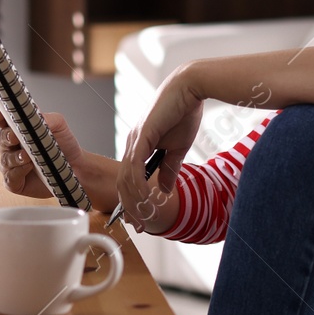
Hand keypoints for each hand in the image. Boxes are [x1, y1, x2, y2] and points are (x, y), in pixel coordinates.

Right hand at [0, 105, 84, 198]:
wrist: (75, 167)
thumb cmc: (63, 144)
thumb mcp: (58, 125)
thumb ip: (45, 118)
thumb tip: (35, 116)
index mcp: (16, 128)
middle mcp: (10, 145)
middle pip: (1, 138)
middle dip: (6, 137)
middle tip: (15, 136)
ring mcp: (11, 164)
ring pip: (5, 159)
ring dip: (15, 157)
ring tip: (27, 156)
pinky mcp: (15, 182)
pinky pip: (10, 177)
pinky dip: (18, 172)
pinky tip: (28, 167)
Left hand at [117, 64, 204, 231]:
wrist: (191, 88)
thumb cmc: (184, 113)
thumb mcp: (178, 149)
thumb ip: (169, 169)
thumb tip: (164, 190)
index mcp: (138, 146)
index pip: (128, 179)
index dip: (132, 202)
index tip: (141, 220)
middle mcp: (132, 143)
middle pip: (123, 182)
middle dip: (130, 207)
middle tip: (140, 225)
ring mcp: (134, 139)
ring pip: (126, 177)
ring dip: (133, 200)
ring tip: (144, 215)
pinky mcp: (141, 135)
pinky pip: (134, 165)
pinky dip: (137, 183)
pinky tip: (145, 196)